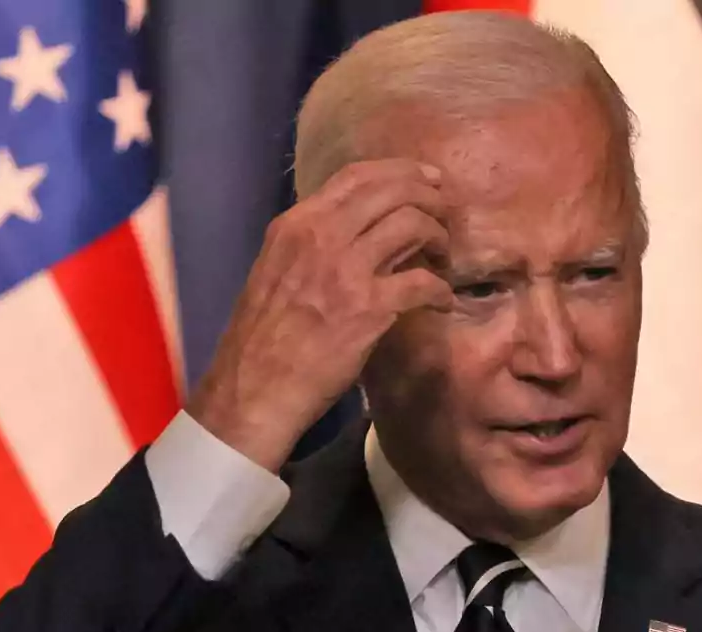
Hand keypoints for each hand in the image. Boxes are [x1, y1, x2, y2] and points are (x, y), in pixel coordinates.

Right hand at [187, 159, 451, 470]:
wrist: (254, 388)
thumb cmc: (263, 339)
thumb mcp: (277, 270)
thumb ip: (314, 244)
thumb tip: (362, 231)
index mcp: (296, 224)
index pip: (357, 176)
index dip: (401, 172)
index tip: (428, 180)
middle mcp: (321, 236)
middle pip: (392, 191)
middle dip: (430, 197)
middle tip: (447, 214)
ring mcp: (346, 270)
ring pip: (412, 224)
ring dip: (438, 237)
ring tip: (443, 256)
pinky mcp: (369, 308)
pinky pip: (422, 282)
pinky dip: (440, 290)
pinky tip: (442, 301)